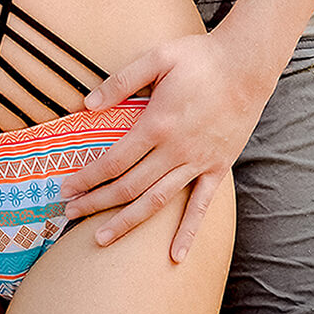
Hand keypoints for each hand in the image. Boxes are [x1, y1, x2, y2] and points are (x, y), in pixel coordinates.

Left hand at [60, 28, 270, 260]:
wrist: (247, 64)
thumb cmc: (200, 57)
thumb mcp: (158, 57)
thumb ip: (122, 80)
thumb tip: (87, 103)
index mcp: (157, 123)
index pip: (114, 161)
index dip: (88, 177)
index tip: (67, 186)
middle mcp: (176, 150)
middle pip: (128, 187)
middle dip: (96, 202)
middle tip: (69, 213)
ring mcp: (197, 162)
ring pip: (156, 201)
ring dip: (126, 222)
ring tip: (100, 239)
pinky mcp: (218, 168)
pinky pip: (200, 206)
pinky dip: (187, 233)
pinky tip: (175, 256)